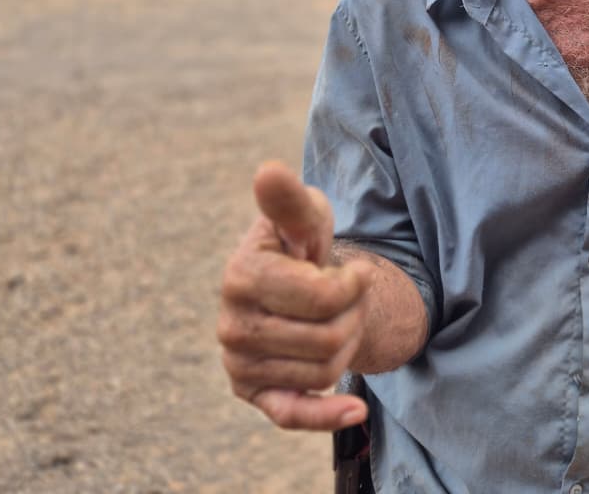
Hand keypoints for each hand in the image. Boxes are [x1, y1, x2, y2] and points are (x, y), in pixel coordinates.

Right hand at [217, 160, 370, 429]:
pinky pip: (292, 416)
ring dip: (347, 346)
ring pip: (325, 371)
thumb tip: (268, 171)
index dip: (354, 285)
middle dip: (354, 316)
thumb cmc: (302, 247)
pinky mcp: (252, 394)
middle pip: (329, 338)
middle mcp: (231, 324)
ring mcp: (238, 363)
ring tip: (336, 322)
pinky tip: (357, 409)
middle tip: (347, 299)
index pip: (324, 298)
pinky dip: (326, 416)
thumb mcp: (303, 217)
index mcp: (241, 275)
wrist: (293, 287)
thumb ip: (290, 200)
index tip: (354, 272)